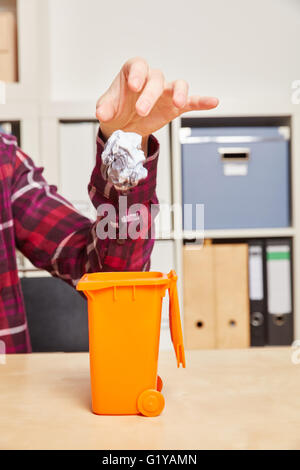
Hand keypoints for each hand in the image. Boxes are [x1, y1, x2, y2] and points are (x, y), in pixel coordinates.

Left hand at [96, 57, 218, 148]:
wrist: (123, 125)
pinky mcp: (175, 106)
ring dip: (180, 92)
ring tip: (179, 102)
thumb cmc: (116, 109)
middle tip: (141, 111)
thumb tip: (103, 113)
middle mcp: (151, 80)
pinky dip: (202, 101)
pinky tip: (213, 102)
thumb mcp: (106, 108)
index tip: (134, 86)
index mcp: (133, 74)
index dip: (138, 74)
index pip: (138, 65)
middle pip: (157, 80)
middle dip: (150, 95)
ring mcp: (165, 93)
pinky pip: (191, 101)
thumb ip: (105, 107)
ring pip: (177, 85)